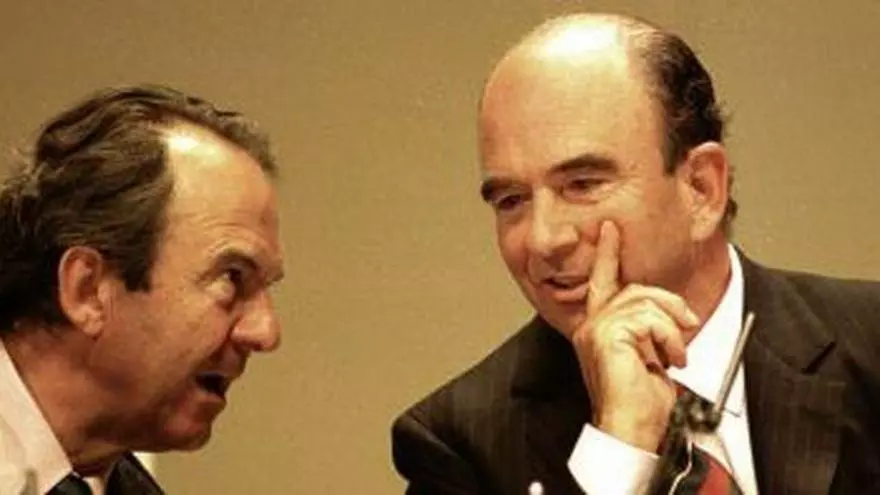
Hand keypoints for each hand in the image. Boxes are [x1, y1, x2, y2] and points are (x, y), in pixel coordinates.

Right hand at [571, 221, 699, 451]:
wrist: (631, 428)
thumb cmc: (640, 403)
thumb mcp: (650, 356)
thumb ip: (650, 328)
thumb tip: (676, 313)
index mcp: (597, 329)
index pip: (601, 282)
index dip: (607, 254)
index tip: (611, 229)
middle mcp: (591, 325)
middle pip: (635, 289)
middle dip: (670, 305)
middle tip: (686, 326)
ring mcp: (597, 329)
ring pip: (646, 301)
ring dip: (672, 329)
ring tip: (675, 355)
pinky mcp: (608, 335)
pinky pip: (651, 319)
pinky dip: (670, 339)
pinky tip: (669, 360)